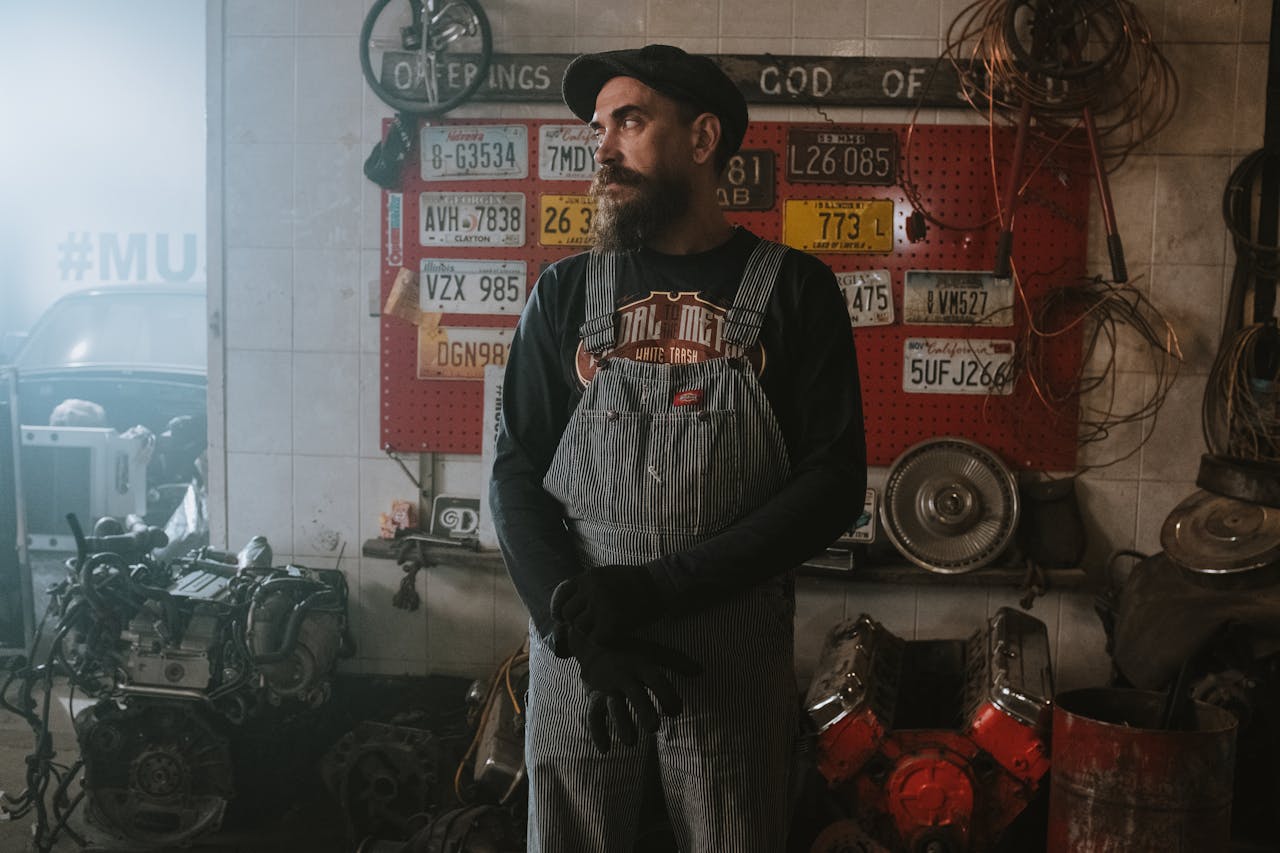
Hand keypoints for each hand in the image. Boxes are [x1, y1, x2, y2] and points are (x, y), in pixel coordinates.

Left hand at [550, 564, 661, 641]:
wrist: (657, 585)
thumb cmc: (631, 582)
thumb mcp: (604, 575)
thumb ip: (584, 587)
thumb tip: (562, 607)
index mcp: (587, 578)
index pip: (561, 596)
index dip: (558, 608)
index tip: (560, 617)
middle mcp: (591, 591)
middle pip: (568, 614)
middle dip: (576, 621)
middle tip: (590, 623)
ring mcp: (601, 607)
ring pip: (580, 628)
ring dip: (589, 631)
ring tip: (603, 627)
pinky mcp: (612, 623)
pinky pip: (596, 638)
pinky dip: (603, 639)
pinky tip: (613, 633)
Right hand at [569, 627, 700, 752]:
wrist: (591, 643)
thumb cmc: (629, 651)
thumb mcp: (652, 651)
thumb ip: (676, 661)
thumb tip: (701, 671)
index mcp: (640, 664)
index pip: (656, 679)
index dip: (667, 694)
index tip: (677, 711)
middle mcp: (623, 675)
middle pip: (634, 693)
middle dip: (643, 710)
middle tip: (654, 728)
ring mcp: (607, 687)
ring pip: (614, 706)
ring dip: (621, 724)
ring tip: (631, 742)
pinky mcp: (593, 696)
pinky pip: (593, 715)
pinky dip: (597, 733)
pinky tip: (605, 749)